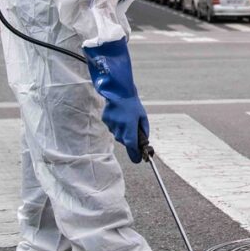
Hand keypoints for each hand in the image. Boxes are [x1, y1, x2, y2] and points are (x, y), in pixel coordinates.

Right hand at [84, 38, 149, 162]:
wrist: (117, 90)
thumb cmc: (133, 103)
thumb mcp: (142, 116)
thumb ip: (144, 130)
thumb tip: (144, 141)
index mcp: (130, 128)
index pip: (132, 146)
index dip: (135, 155)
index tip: (139, 160)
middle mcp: (119, 129)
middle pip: (125, 141)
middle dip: (130, 138)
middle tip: (133, 127)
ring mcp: (111, 125)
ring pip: (118, 134)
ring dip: (123, 130)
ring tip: (125, 117)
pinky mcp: (106, 121)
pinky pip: (113, 127)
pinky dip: (117, 124)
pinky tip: (118, 114)